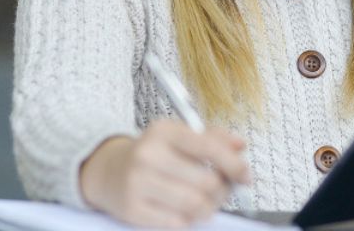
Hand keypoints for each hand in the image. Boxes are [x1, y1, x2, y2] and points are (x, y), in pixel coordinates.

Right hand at [79, 120, 249, 227]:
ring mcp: (137, 183)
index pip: (209, 148)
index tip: (245, 176)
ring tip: (206, 202)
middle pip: (206, 182)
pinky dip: (188, 220)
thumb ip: (212, 138)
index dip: (234, 164)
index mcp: (163, 131)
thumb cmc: (153, 153)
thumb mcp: (178, 136)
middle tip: (223, 191)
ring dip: (209, 208)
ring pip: (195, 205)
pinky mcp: (132, 209)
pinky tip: (184, 211)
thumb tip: (240, 145)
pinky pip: (177, 223)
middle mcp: (148, 155)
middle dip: (223, 191)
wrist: (107, 171)